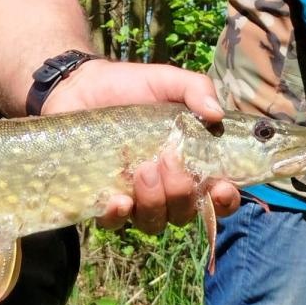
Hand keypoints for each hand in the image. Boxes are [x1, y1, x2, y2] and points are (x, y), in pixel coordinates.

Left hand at [44, 59, 240, 228]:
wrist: (80, 86)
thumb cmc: (129, 86)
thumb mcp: (166, 81)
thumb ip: (196, 89)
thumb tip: (216, 114)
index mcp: (188, 163)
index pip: (216, 196)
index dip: (225, 200)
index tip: (221, 187)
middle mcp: (164, 186)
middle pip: (184, 212)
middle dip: (181, 192)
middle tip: (167, 159)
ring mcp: (133, 196)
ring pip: (153, 222)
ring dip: (154, 202)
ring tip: (143, 170)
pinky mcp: (101, 198)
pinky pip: (114, 223)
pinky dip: (118, 215)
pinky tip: (118, 199)